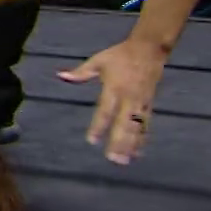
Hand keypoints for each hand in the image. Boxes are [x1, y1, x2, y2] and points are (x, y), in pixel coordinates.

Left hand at [58, 38, 169, 164]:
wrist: (149, 49)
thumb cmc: (121, 55)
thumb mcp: (99, 60)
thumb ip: (81, 72)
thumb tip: (60, 75)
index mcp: (114, 88)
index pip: (105, 111)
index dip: (98, 126)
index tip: (92, 141)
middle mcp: (129, 98)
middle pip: (123, 124)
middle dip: (118, 142)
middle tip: (112, 158)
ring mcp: (141, 102)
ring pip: (136, 127)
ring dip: (131, 144)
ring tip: (125, 160)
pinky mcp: (150, 104)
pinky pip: (146, 124)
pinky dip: (142, 138)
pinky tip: (138, 152)